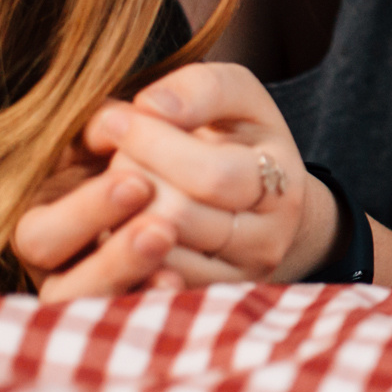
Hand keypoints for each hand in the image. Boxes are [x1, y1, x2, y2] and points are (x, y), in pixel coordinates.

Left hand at [15, 63, 337, 297]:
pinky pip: (148, 287)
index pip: (213, 175)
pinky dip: (121, 251)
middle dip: (129, 176)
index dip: (154, 143)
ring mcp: (234, 280)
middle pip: (179, 216)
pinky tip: (119, 219)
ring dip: (119, 213)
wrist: (264, 205)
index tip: (113, 118)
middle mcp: (267, 241)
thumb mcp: (236, 98)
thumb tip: (152, 107)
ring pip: (158, 255)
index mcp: (281, 184)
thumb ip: (200, 89)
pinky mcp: (202, 302)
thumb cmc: (239, 140)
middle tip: (110, 152)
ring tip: (115, 183)